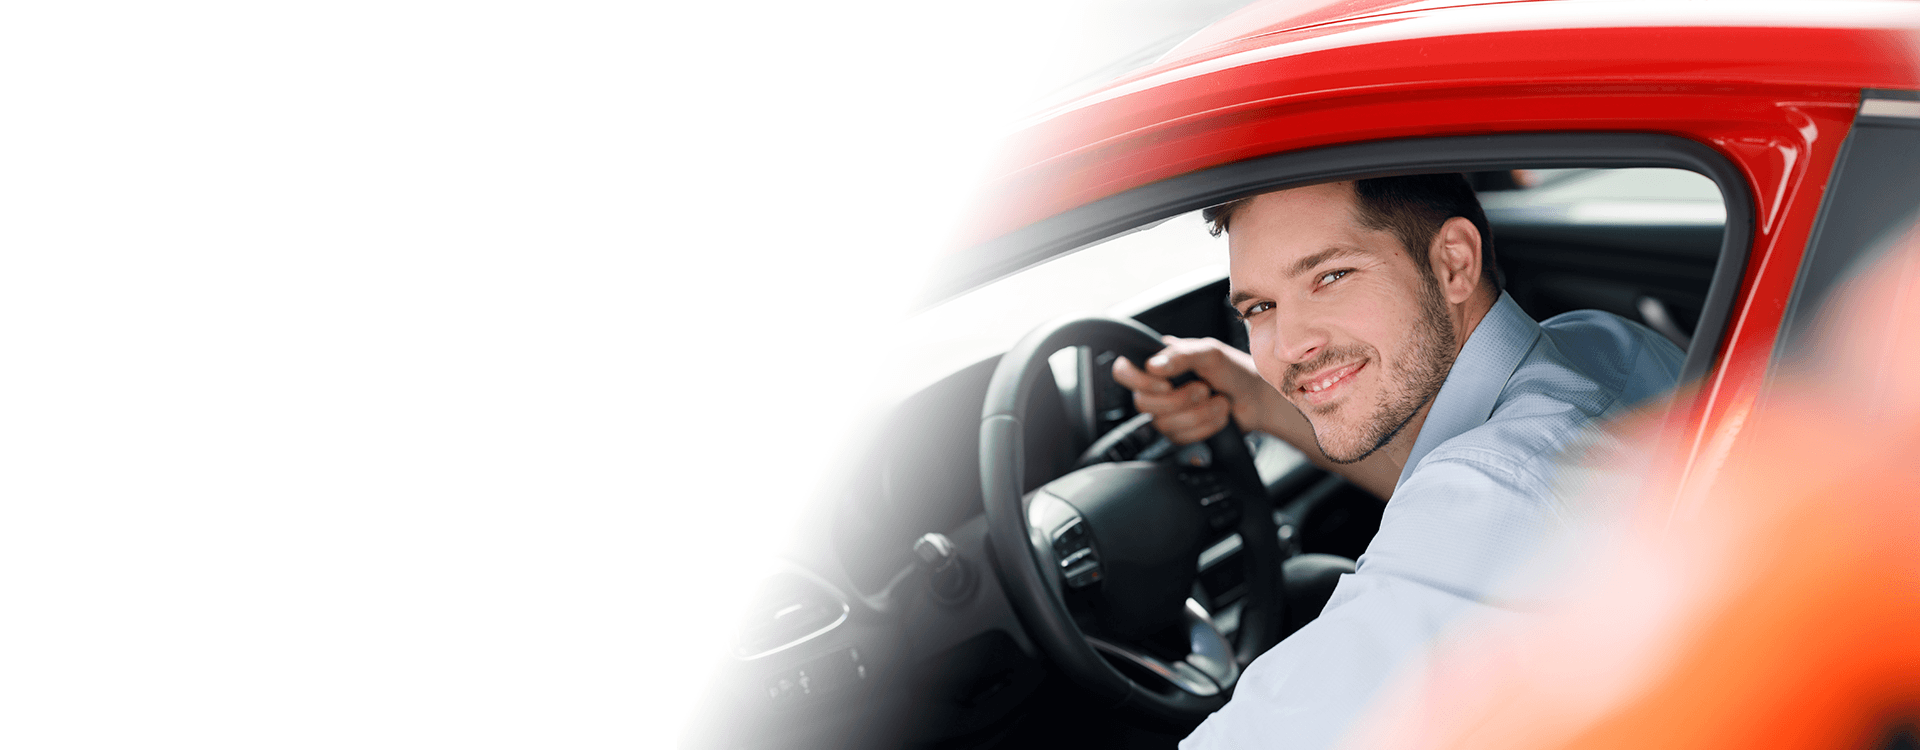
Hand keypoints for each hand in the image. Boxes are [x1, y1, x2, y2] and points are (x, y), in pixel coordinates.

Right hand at [1111, 336, 1278, 444]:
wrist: (1256, 398)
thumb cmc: (1234, 370)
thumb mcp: (1210, 353)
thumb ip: (1181, 355)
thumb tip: (1152, 366)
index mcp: (1160, 362)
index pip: (1124, 371)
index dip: (1139, 382)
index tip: (1165, 384)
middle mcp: (1158, 387)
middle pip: (1143, 403)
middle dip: (1179, 400)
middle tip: (1204, 389)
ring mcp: (1168, 411)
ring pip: (1163, 424)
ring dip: (1198, 414)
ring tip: (1218, 402)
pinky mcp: (1180, 432)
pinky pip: (1179, 438)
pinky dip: (1204, 428)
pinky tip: (1218, 416)